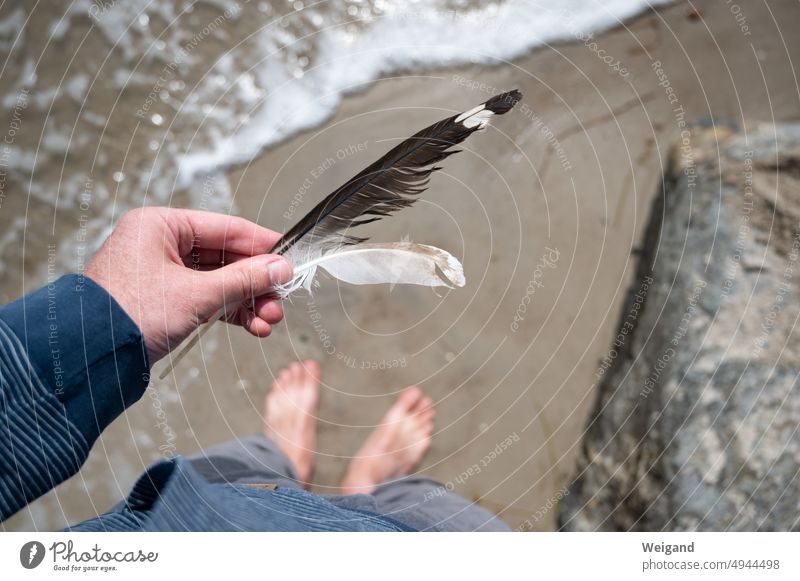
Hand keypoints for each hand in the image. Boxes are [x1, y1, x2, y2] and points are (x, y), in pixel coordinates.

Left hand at [85, 207, 292, 364]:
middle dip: (256, 282)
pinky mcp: (165, 300)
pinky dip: (230, 311)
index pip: (226, 228)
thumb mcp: (197, 294)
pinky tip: (254, 326)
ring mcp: (162, 273)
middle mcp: (161, 244)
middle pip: (225, 257)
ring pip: (219, 281)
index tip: (289, 257)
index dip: (262, 245)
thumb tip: (280, 268)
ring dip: (247, 301)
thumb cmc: (128, 315)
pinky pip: (207, 299)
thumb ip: (244, 279)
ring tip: (270, 318)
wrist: (90, 357)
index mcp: (160, 225)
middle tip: (281, 296)